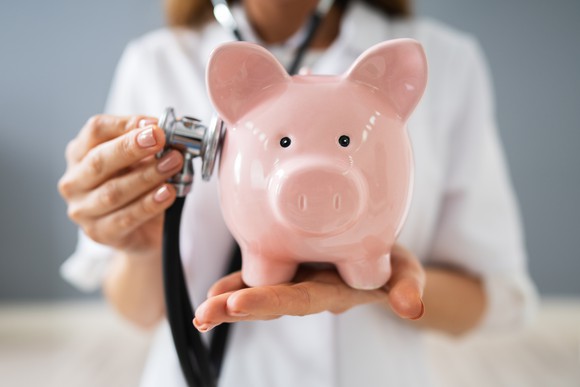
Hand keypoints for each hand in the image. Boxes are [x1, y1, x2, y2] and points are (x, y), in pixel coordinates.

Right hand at [58, 115, 183, 255]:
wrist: (143, 231)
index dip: (125, 125)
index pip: (95, 131)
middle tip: (159, 138)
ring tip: (173, 164)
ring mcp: (83, 210)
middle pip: (99, 160)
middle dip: (131, 147)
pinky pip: (126, 218)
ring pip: (113, 191)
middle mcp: (74, 180)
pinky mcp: (99, 233)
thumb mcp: (140, 159)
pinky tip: (167, 193)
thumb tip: (163, 127)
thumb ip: (147, 143)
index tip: (153, 125)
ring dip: (147, 176)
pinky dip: (149, 204)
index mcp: (80, 153)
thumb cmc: (138, 187)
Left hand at [193, 244, 424, 331]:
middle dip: (238, 309)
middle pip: (272, 301)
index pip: (300, 298)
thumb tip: (413, 308)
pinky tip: (214, 290)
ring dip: (230, 300)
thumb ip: (407, 287)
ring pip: (261, 292)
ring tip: (202, 311)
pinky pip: (260, 276)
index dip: (270, 301)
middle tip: (205, 315)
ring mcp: (298, 279)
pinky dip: (236, 284)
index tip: (237, 304)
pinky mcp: (291, 266)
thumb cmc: (391, 261)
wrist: (381, 257)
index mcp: (335, 290)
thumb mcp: (406, 270)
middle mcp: (311, 289)